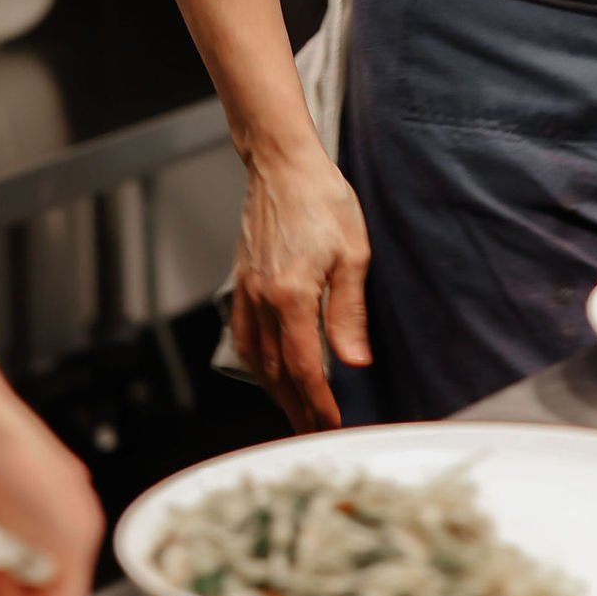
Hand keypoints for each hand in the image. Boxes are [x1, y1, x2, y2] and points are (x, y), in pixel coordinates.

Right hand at [230, 140, 371, 430]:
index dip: (317, 403)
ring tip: (295, 411)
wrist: (283, 164)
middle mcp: (263, 300)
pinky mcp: (241, 282)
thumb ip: (349, 311)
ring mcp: (247, 292)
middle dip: (297, 408)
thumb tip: (355, 361)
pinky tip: (266, 370)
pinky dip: (254, 362)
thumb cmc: (322, 199)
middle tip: (316, 431)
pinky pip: (242, 335)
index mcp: (292, 296)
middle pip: (276, 372)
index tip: (331, 425)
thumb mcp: (352, 253)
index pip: (303, 368)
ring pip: (256, 359)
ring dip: (275, 391)